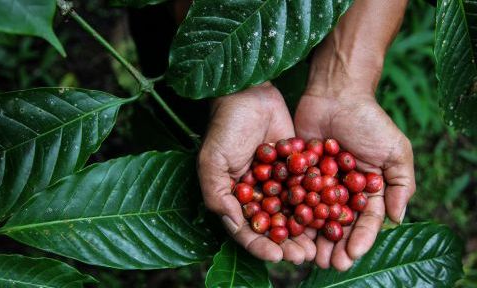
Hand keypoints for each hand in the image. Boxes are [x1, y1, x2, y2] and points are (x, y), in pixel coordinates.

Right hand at [198, 82, 315, 263]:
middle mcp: (256, 193)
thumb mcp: (212, 161)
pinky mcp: (295, 167)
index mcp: (234, 196)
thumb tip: (234, 224)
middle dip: (287, 242)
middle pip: (272, 225)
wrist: (250, 93)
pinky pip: (306, 188)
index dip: (260, 244)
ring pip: (292, 211)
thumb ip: (217, 194)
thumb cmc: (225, 126)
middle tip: (304, 256)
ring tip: (319, 244)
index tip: (276, 255)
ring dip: (305, 229)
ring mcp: (277, 181)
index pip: (246, 229)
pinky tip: (330, 213)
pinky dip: (317, 201)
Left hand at [294, 91, 414, 270]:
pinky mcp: (298, 173)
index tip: (353, 255)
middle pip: (338, 224)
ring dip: (313, 237)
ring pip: (315, 216)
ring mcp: (319, 183)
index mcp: (367, 190)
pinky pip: (295, 196)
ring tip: (308, 256)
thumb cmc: (370, 121)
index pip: (366, 220)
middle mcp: (342, 191)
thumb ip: (401, 184)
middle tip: (328, 264)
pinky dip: (292, 213)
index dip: (361, 238)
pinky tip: (288, 230)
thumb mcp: (395, 151)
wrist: (336, 95)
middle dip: (335, 245)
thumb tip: (399, 219)